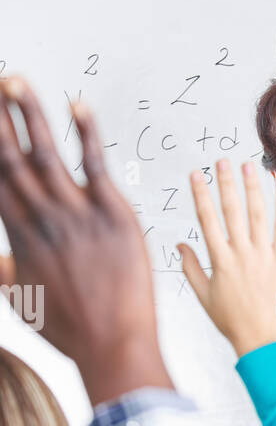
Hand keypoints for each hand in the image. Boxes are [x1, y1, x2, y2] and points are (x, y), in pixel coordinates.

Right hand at [0, 76, 170, 405]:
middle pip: (12, 158)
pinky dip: (86, 134)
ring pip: (47, 154)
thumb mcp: (24, 302)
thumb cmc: (71, 330)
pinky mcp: (114, 216)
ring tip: (16, 80)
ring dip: (29, 114)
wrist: (113, 345)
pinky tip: (77, 105)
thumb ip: (5, 273)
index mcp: (20, 237)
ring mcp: (78, 215)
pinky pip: (96, 166)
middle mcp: (42, 219)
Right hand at [180, 159, 275, 357]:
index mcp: (219, 261)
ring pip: (257, 215)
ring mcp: (264, 256)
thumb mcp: (204, 296)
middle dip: (226, 183)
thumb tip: (179, 245)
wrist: (263, 340)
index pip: (206, 220)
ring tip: (249, 167)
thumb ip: (191, 268)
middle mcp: (241, 254)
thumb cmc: (233, 322)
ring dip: (253, 188)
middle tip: (222, 161)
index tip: (195, 175)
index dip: (200, 195)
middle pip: (231, 211)